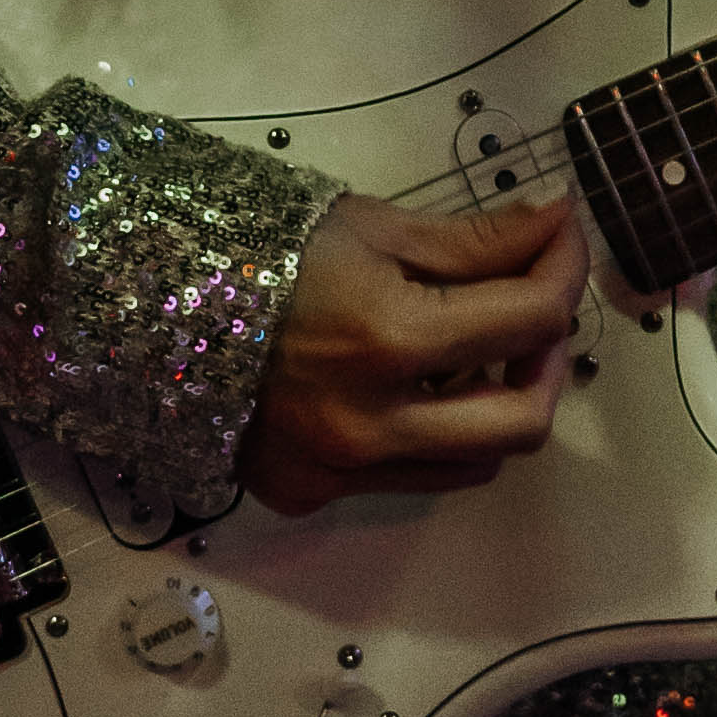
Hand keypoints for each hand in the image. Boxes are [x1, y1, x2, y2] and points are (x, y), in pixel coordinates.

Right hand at [245, 188, 591, 516]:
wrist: (153, 304)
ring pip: (475, 464)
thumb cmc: (266, 247)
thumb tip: (558, 222)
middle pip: (524, 422)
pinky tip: (403, 388)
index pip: (530, 318)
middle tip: (531, 317)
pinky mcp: (312, 494)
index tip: (558, 241)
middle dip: (548, 362)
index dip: (564, 271)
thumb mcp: (372, 227)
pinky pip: (408, 478)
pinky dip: (428, 435)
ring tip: (467, 354)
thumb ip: (477, 240)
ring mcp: (339, 469)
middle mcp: (371, 423)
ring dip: (494, 407)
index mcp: (389, 339)